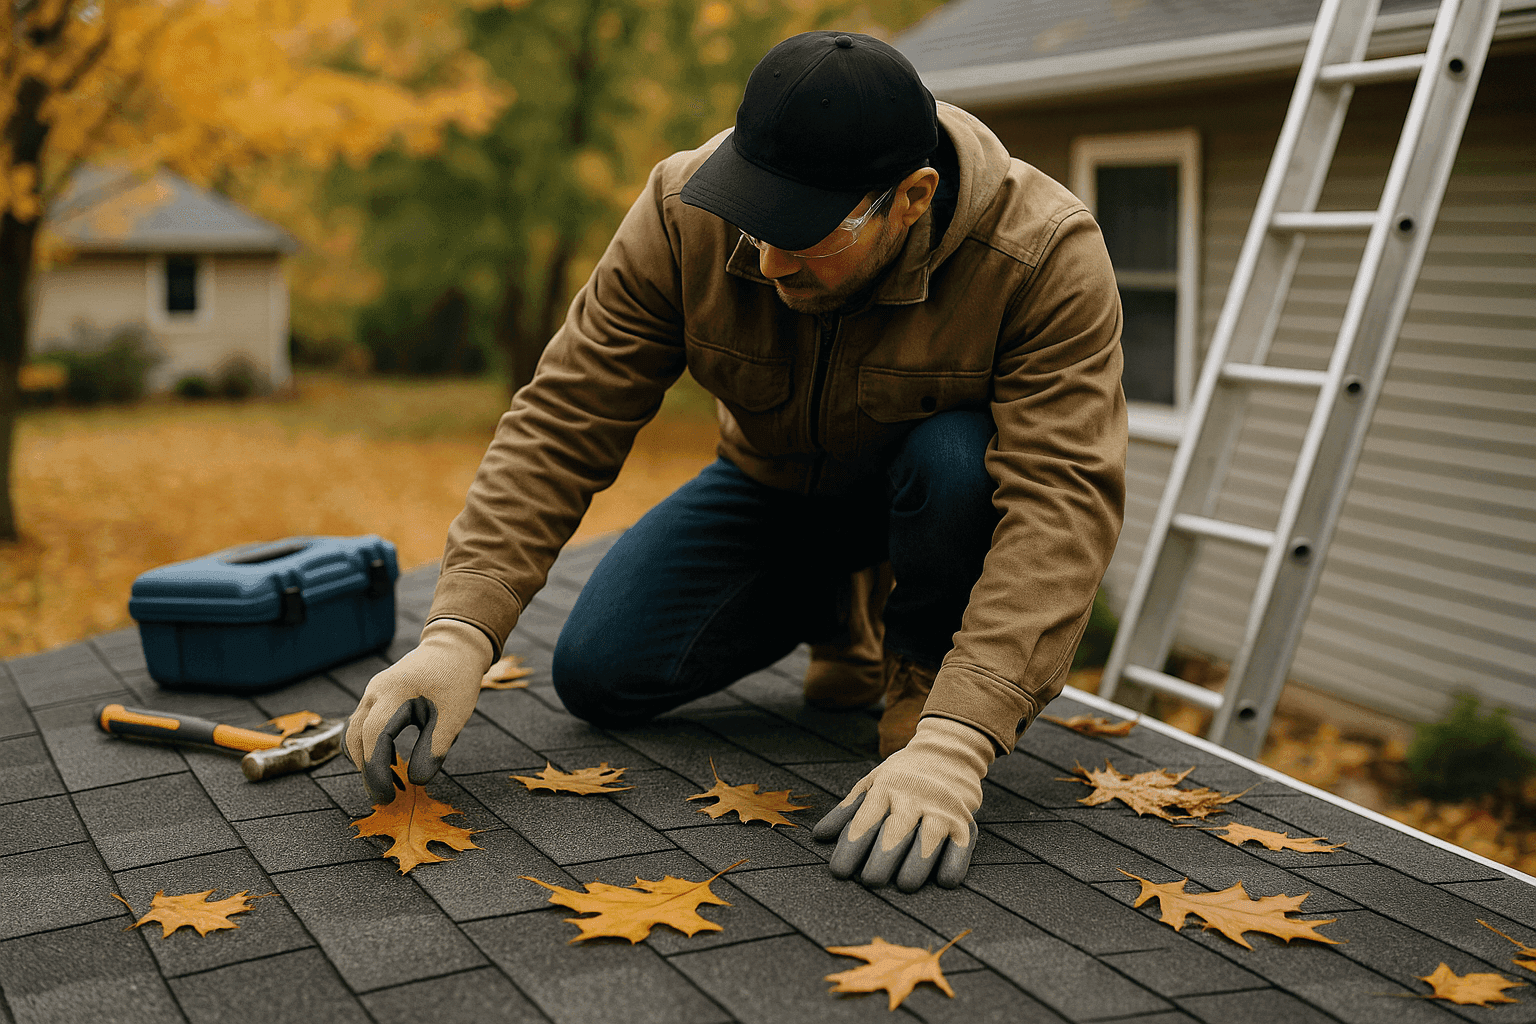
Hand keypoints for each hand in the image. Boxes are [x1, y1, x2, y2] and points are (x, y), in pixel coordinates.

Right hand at [345, 619, 492, 803]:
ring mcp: (372, 694)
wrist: (455, 648)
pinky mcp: (376, 699)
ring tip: (388, 784)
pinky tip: (389, 764)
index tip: (387, 797)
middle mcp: (375, 692)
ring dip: (365, 760)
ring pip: (354, 734)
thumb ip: (434, 749)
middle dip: (366, 771)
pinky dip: (370, 749)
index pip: (373, 738)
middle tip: (386, 797)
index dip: (376, 771)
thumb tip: (416, 782)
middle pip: (355, 738)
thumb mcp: (453, 716)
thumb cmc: (457, 679)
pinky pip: (363, 728)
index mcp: (393, 693)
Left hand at [812, 717, 994, 890]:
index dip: (851, 847)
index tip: (839, 871)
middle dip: (883, 858)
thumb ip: (847, 811)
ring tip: (905, 885)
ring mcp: (941, 808)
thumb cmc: (902, 775)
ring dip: (918, 863)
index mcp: (885, 788)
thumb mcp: (872, 783)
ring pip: (930, 837)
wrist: (948, 751)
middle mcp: (913, 796)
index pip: (865, 819)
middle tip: (870, 881)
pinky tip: (944, 881)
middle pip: (897, 830)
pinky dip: (954, 862)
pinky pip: (961, 844)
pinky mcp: (964, 820)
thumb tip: (819, 837)